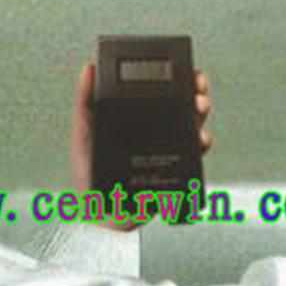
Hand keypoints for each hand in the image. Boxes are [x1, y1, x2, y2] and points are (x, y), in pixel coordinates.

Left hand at [69, 62, 213, 230]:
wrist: (99, 214)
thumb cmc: (87, 174)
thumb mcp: (83, 130)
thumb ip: (85, 100)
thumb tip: (88, 70)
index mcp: (136, 117)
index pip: (161, 92)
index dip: (177, 78)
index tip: (186, 70)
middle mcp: (155, 132)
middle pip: (183, 106)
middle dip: (195, 94)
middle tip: (197, 90)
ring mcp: (166, 151)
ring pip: (192, 127)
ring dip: (200, 116)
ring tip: (198, 109)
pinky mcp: (175, 171)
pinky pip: (194, 156)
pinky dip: (201, 145)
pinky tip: (199, 139)